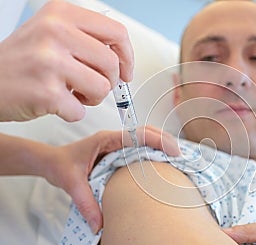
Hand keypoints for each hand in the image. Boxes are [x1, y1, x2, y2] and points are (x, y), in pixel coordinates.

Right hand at [0, 0, 133, 121]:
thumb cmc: (22, 60)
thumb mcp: (51, 32)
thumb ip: (85, 38)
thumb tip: (122, 58)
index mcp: (61, 14)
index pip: (116, 32)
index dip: (127, 56)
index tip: (125, 70)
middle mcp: (55, 32)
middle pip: (112, 64)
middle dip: (108, 81)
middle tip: (92, 86)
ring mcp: (50, 62)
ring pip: (102, 88)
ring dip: (92, 98)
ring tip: (73, 94)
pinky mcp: (46, 92)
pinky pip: (81, 110)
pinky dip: (73, 112)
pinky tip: (57, 104)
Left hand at [44, 126, 179, 233]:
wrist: (52, 163)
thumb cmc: (61, 165)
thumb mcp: (72, 183)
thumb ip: (86, 203)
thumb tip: (99, 224)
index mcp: (106, 139)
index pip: (138, 134)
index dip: (158, 140)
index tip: (173, 151)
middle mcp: (115, 139)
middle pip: (148, 132)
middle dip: (166, 140)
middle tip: (181, 155)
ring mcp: (119, 145)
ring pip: (146, 138)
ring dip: (162, 145)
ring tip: (177, 158)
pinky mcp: (120, 152)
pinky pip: (141, 148)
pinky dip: (155, 152)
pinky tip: (163, 163)